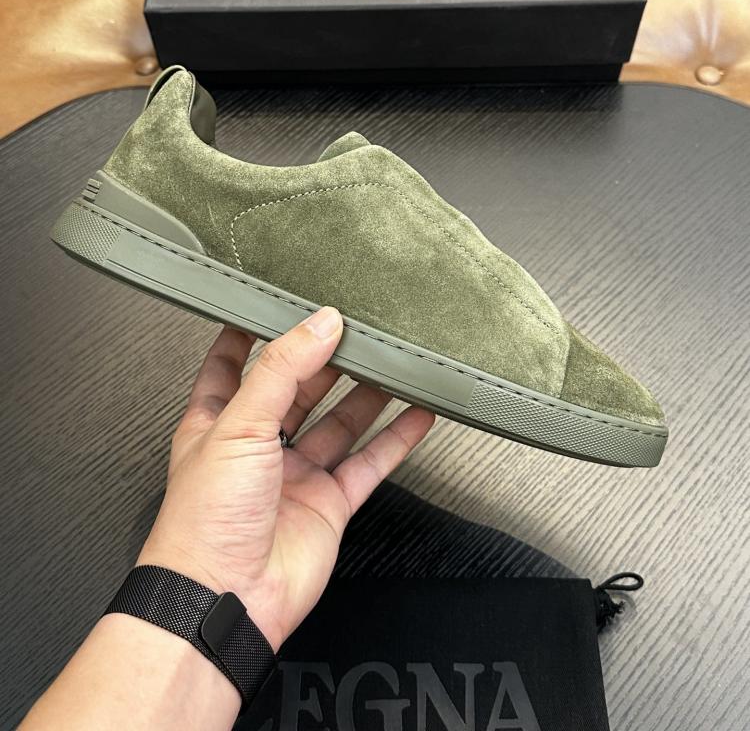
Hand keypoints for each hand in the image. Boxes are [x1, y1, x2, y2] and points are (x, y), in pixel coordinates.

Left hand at [137, 307, 433, 650]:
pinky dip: (395, 440)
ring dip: (366, 394)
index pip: (232, 366)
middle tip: (358, 327)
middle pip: (298, 390)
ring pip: (339, 424)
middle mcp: (257, 448)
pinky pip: (368, 464)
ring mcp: (295, 476)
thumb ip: (281, 369)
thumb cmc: (204, 522)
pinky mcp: (328, 505)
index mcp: (218, 423)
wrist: (225, 598)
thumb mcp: (238, 425)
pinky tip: (416, 415)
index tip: (276, 302)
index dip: (251, 334)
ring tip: (394, 360)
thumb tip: (319, 323)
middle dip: (325, 359)